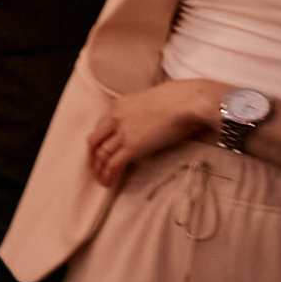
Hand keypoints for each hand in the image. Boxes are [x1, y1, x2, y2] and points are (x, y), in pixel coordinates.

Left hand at [85, 78, 224, 188]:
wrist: (187, 101)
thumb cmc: (180, 99)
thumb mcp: (152, 102)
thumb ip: (143, 113)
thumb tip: (151, 123)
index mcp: (119, 106)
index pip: (100, 126)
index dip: (99, 141)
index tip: (100, 151)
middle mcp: (115, 118)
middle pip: (94, 141)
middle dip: (93, 157)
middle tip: (96, 168)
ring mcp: (123, 132)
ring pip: (101, 154)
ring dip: (99, 170)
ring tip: (102, 180)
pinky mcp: (133, 146)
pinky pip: (113, 164)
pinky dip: (109, 175)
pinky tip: (109, 183)